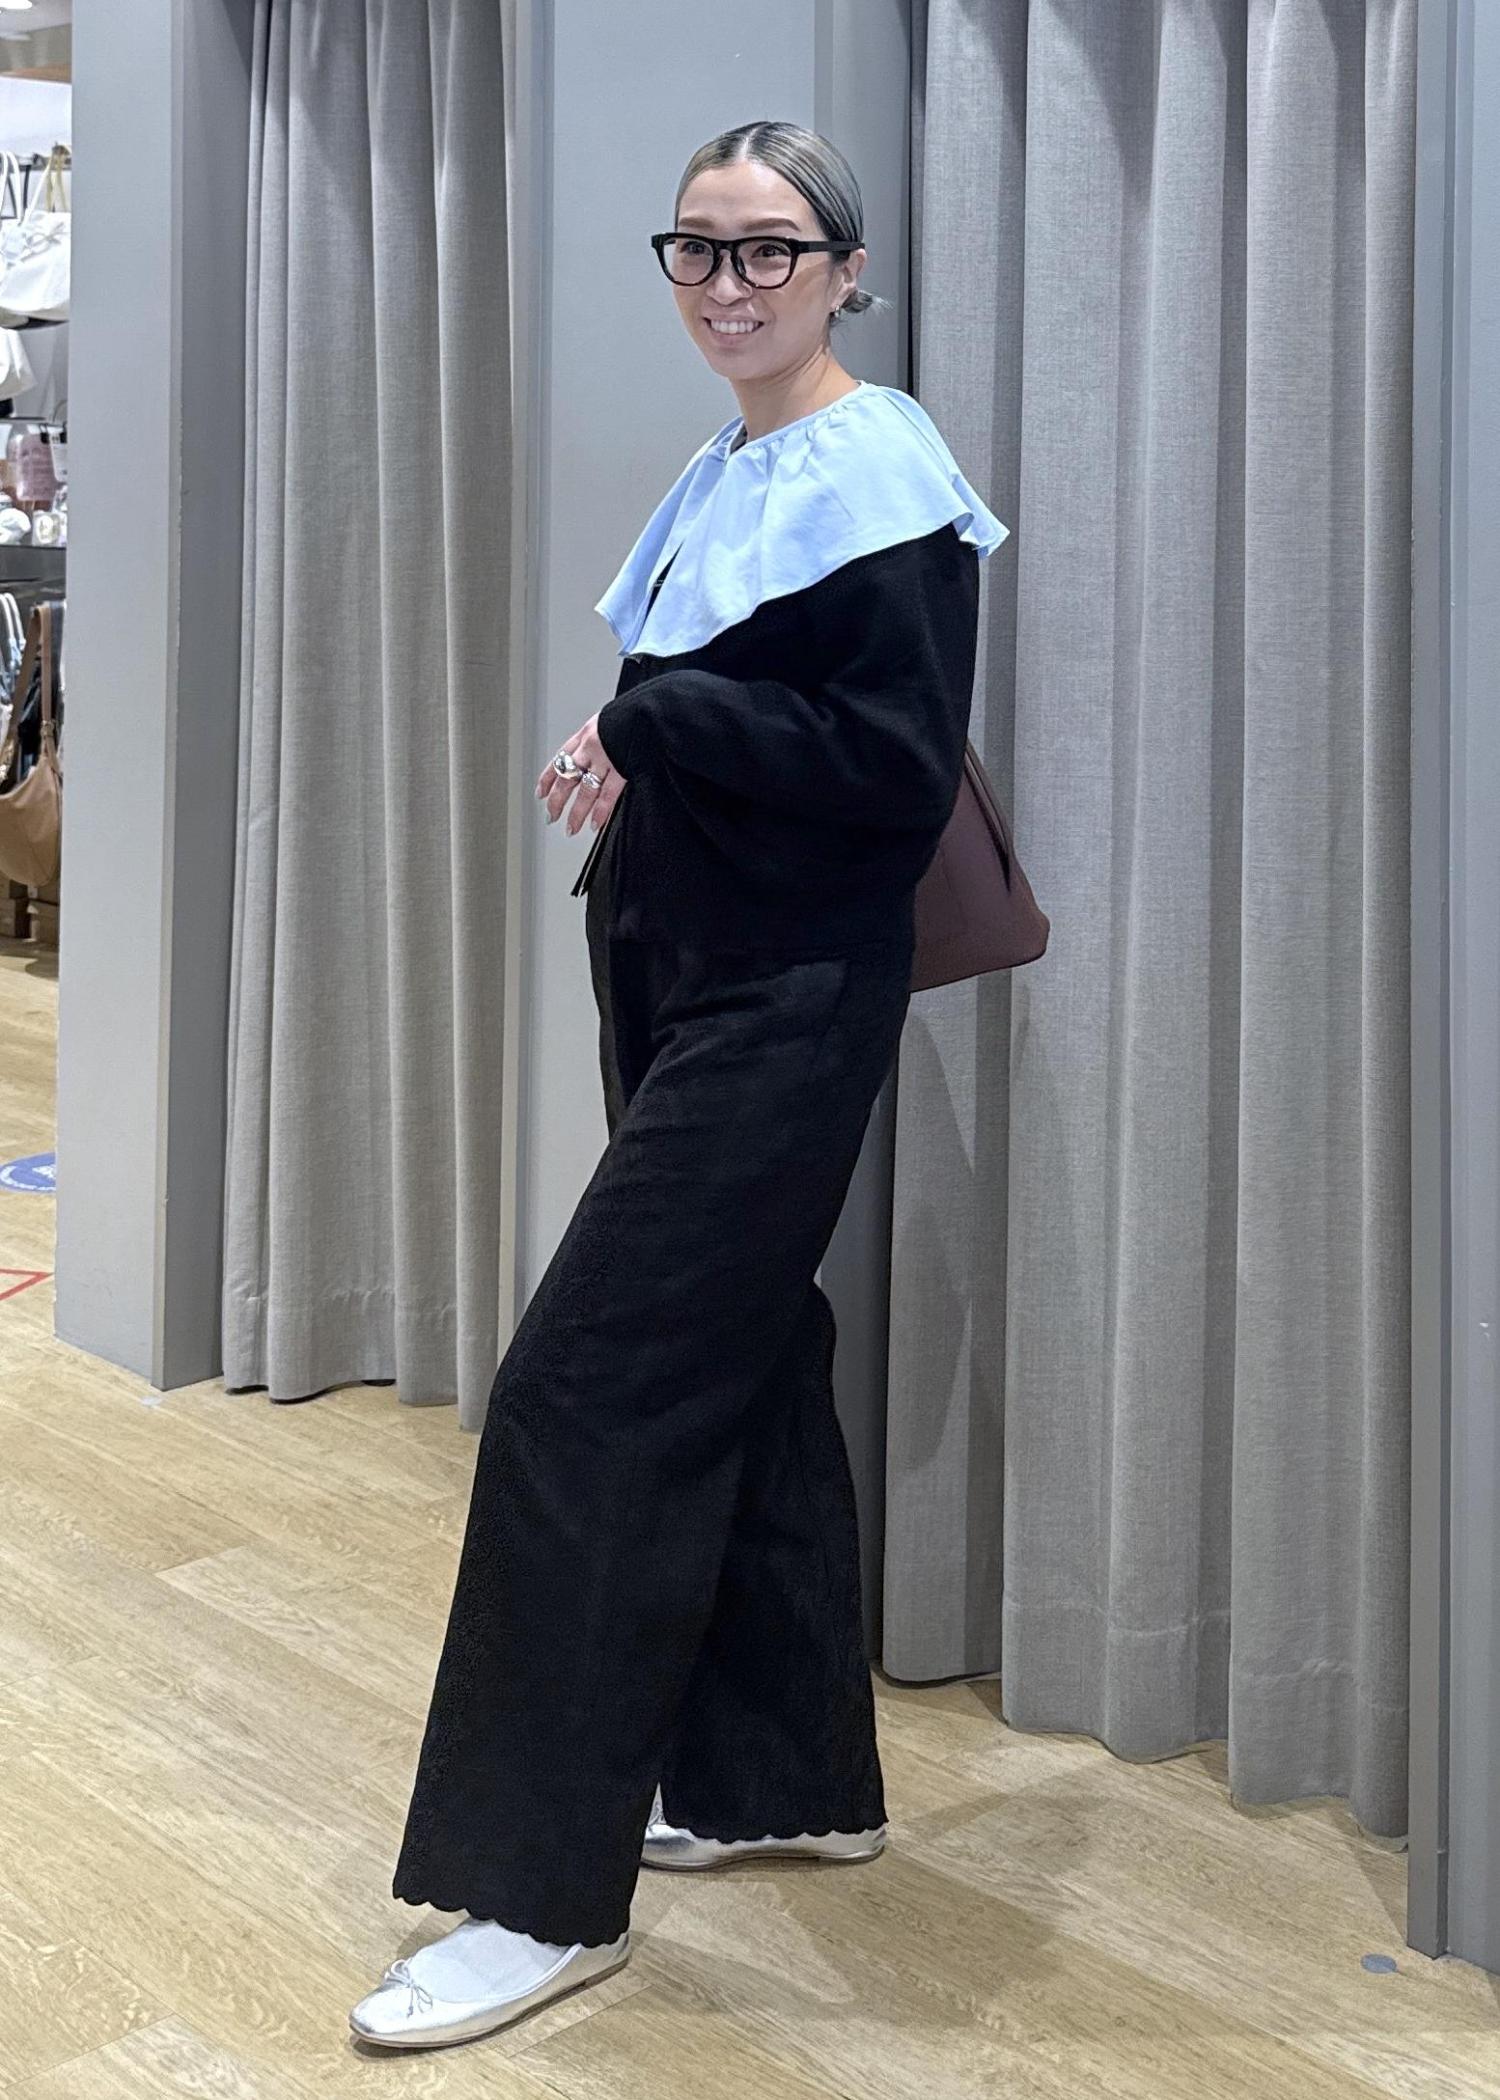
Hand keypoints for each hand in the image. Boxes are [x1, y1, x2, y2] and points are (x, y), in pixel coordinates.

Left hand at [535, 713, 625, 835]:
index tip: (540, 793)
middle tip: (551, 816)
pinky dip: (600, 812)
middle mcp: (589, 748)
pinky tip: (595, 824)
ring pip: (584, 792)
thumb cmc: (632, 714)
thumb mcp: (607, 720)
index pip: (558, 760)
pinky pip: (607, 795)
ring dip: (576, 813)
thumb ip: (599, 738)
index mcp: (584, 735)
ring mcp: (604, 760)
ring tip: (571, 828)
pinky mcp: (621, 769)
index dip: (547, 778)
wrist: (649, 710)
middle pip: (566, 779)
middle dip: (556, 801)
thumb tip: (595, 750)